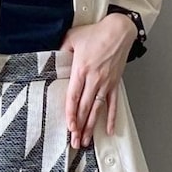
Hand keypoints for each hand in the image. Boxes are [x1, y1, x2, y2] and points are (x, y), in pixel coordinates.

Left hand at [59, 14, 136, 147]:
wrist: (119, 29)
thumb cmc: (96, 32)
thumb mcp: (72, 38)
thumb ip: (61, 50)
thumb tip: (52, 57)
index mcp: (81, 70)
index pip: (74, 97)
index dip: (71, 114)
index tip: (69, 127)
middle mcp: (94, 80)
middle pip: (84, 108)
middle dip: (79, 127)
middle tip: (75, 141)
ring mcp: (106, 83)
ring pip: (97, 110)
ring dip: (91, 127)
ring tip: (87, 141)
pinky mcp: (115, 83)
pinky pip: (113, 104)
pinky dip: (111, 118)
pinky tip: (109, 130)